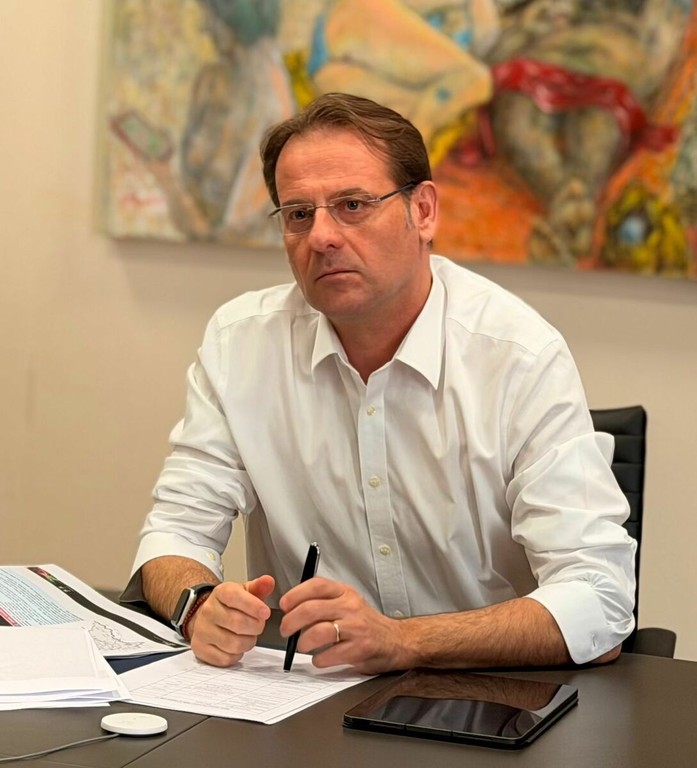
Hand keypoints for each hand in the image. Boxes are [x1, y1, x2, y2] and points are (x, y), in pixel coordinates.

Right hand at [188, 575, 274, 666]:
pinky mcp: (200, 648)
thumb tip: (269, 581)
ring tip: (248, 635)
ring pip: (233, 644)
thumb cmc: (230, 605)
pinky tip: (236, 646)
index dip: (253, 606)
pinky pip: (225, 658)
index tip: (265, 613)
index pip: (235, 597)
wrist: (208, 616)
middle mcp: (208, 610)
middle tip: (258, 625)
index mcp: (220, 593)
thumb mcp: (245, 592)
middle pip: (237, 623)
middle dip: (255, 627)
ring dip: (248, 642)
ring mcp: (202, 630)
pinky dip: (236, 655)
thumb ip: (259, 587)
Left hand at [278, 577, 410, 673]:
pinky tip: (319, 659)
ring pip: (318, 632)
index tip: (284, 605)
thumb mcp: (348, 602)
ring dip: (303, 642)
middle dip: (291, 622)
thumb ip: (325, 601)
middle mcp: (350, 606)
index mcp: (345, 592)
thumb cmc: (366, 623)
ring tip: (302, 646)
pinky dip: (318, 659)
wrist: (397, 641)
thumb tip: (292, 608)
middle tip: (286, 630)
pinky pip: (330, 654)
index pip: (316, 585)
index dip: (295, 594)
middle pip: (310, 609)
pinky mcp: (360, 648)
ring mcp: (356, 627)